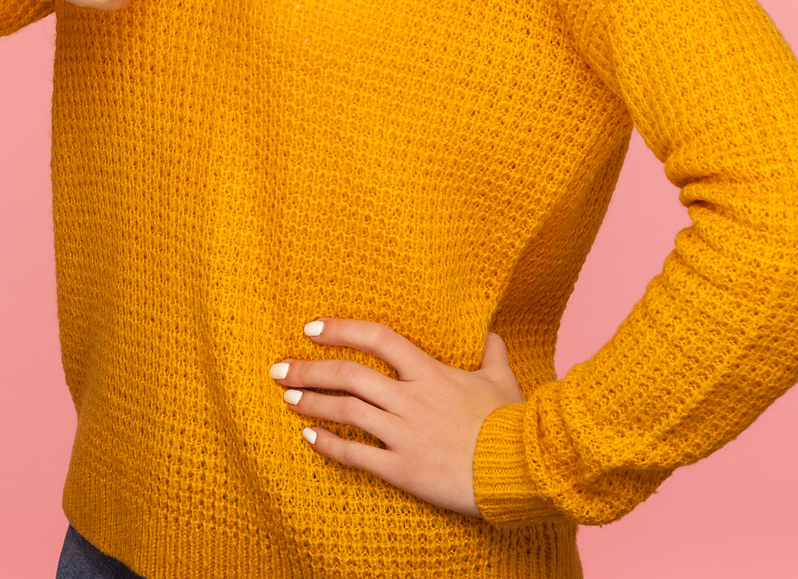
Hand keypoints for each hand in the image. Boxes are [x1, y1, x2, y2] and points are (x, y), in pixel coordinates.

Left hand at [271, 318, 523, 517]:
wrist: (517, 470)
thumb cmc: (510, 423)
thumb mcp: (503, 379)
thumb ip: (491, 352)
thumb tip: (490, 333)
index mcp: (431, 372)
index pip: (378, 339)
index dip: (341, 330)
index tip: (311, 328)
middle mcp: (410, 398)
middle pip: (348, 375)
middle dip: (309, 369)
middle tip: (279, 368)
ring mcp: (404, 434)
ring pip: (346, 412)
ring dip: (312, 403)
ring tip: (288, 397)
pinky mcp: (403, 468)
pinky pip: (356, 455)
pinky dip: (328, 445)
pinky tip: (309, 438)